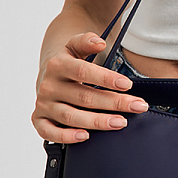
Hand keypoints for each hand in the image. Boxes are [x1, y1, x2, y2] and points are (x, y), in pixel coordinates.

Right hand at [31, 32, 147, 143]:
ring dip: (97, 122)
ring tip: (121, 122)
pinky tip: (85, 137)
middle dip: (114, 103)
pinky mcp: (39, 119)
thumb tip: (100, 42)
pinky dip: (65, 137)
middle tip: (138, 106)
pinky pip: (49, 132)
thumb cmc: (69, 60)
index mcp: (58, 64)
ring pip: (71, 117)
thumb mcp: (75, 45)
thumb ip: (86, 41)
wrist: (47, 72)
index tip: (128, 85)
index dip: (106, 78)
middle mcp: (49, 85)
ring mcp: (44, 104)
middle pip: (83, 97)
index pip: (84, 72)